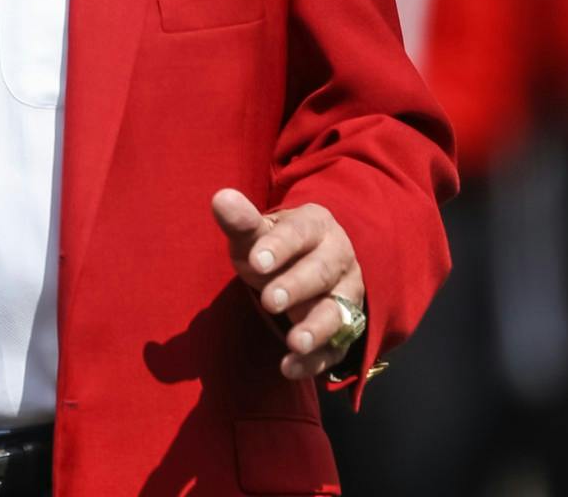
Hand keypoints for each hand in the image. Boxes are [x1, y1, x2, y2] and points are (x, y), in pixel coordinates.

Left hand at [210, 188, 364, 380]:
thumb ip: (240, 222)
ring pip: (339, 311)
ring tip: (295, 342)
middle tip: (270, 301)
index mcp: (315, 226)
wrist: (307, 266)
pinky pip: (335, 348)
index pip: (300, 233)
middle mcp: (338, 259)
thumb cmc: (274, 248)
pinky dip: (315, 361)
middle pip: (322, 272)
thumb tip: (220, 199)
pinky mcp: (346, 329)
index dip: (279, 247)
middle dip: (297, 286)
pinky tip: (289, 367)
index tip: (256, 261)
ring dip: (317, 327)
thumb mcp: (256, 234)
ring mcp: (346, 295)